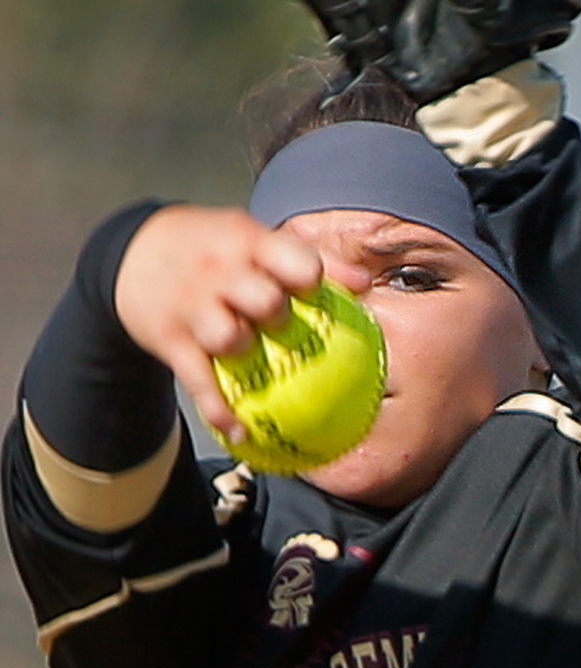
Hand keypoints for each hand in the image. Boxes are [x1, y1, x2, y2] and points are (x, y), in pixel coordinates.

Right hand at [114, 205, 368, 440]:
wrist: (130, 253)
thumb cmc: (211, 246)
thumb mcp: (251, 237)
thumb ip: (305, 257)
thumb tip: (365, 283)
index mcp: (247, 243)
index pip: (293, 259)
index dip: (310, 277)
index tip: (311, 288)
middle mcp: (219, 273)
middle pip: (266, 302)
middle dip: (279, 316)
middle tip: (277, 320)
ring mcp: (193, 307)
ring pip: (230, 339)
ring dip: (246, 352)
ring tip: (249, 352)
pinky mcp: (169, 340)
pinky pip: (199, 382)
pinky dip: (219, 412)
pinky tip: (239, 430)